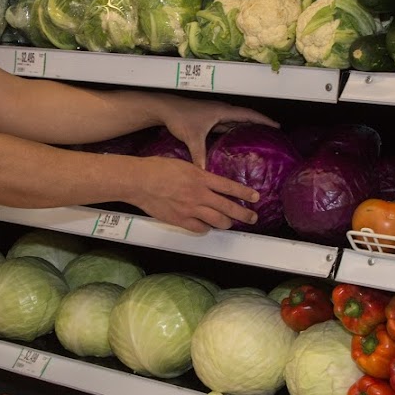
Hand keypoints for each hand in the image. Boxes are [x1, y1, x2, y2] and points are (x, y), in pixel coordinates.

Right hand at [132, 157, 261, 232]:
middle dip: (244, 214)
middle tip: (252, 217)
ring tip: (230, 223)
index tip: (255, 197)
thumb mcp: (183, 165)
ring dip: (227, 223)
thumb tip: (208, 180)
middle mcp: (198, 194)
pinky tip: (208, 227)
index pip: (229, 187)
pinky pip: (200, 229)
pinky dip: (206, 229)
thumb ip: (198, 174)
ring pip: (217, 221)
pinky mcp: (180, 220)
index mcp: (200, 178)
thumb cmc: (156, 168)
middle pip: (228, 207)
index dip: (244, 193)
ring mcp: (190, 209)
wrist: (139, 181)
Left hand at [157, 97, 276, 169]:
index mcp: (222, 111)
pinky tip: (235, 140)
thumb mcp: (192, 137)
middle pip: (245, 117)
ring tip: (258, 138)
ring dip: (246, 127)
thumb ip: (200, 155)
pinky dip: (233, 131)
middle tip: (271, 134)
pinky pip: (226, 125)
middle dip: (258, 124)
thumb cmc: (180, 117)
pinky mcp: (208, 119)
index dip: (263, 120)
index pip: (248, 114)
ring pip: (235, 121)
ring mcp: (214, 114)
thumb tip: (205, 171)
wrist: (165, 109)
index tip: (276, 126)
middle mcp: (220, 111)